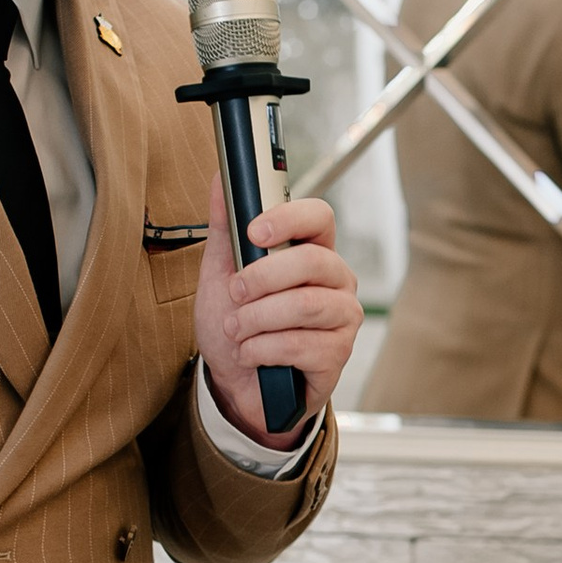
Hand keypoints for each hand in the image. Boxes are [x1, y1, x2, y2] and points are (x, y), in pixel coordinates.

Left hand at [195, 181, 360, 444]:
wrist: (235, 383)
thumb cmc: (236, 325)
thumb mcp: (220, 273)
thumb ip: (224, 227)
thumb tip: (221, 179)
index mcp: (312, 252)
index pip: (319, 217)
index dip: (289, 219)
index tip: (254, 233)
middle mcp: (335, 282)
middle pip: (312, 261)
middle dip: (261, 278)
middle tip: (235, 293)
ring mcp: (341, 319)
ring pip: (304, 305)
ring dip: (256, 319)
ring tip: (236, 330)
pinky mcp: (337, 356)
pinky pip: (300, 345)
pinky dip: (261, 350)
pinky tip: (251, 354)